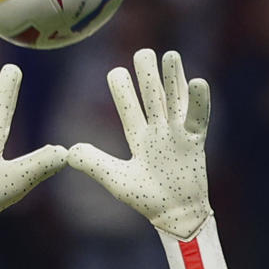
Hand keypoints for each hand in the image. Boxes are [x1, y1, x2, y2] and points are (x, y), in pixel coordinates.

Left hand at [67, 48, 212, 240]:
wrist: (174, 215)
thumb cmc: (147, 199)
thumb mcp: (116, 180)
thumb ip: (94, 164)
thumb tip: (69, 151)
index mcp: (139, 137)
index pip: (129, 108)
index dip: (123, 91)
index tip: (116, 72)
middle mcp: (158, 131)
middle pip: (153, 97)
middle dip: (147, 76)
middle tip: (142, 53)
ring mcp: (177, 134)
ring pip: (173, 101)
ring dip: (171, 78)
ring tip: (169, 55)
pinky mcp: (194, 142)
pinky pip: (197, 118)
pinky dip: (198, 100)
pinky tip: (197, 80)